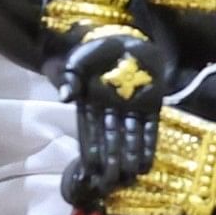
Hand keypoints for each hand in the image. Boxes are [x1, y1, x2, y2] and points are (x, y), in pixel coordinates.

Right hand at [59, 31, 168, 209]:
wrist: (121, 36)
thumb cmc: (95, 50)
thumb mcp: (78, 61)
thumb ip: (71, 79)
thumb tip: (64, 97)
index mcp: (92, 106)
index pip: (90, 134)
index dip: (91, 152)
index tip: (90, 169)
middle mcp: (112, 113)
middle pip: (111, 141)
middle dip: (111, 160)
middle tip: (111, 179)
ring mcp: (132, 110)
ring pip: (130, 138)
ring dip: (130, 156)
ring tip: (129, 175)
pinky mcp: (151, 106)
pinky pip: (150, 129)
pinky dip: (148, 145)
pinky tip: (146, 162)